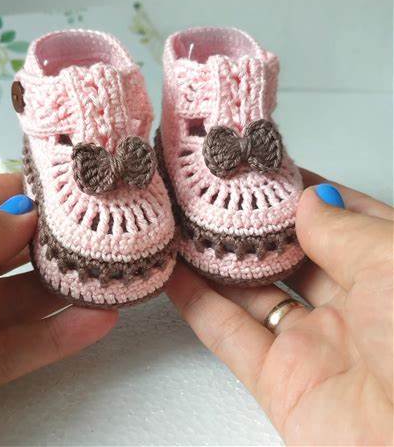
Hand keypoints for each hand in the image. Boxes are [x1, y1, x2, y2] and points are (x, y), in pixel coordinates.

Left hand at [0, 174, 117, 422]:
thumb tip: (26, 218)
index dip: (25, 193)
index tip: (76, 190)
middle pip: (1, 253)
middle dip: (54, 244)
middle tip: (107, 235)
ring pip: (12, 306)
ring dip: (64, 294)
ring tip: (114, 278)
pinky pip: (6, 356)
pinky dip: (53, 341)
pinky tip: (93, 322)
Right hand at [166, 170, 392, 444]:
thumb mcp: (393, 265)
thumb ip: (344, 229)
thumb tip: (309, 199)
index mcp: (392, 273)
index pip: (342, 218)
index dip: (304, 189)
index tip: (267, 167)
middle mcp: (355, 306)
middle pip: (291, 252)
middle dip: (254, 221)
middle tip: (218, 191)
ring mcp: (315, 343)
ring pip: (254, 290)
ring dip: (218, 259)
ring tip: (186, 223)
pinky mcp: (281, 381)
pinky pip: (230, 335)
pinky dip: (198, 305)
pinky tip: (176, 275)